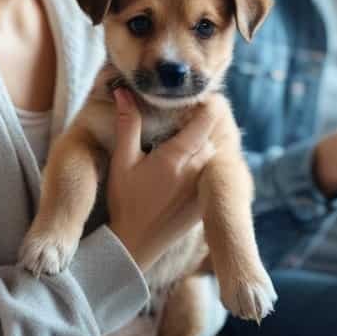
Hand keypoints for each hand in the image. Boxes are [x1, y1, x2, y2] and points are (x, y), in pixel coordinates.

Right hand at [106, 89, 216, 269]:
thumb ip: (127, 124)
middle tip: (182, 114)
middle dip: (201, 120)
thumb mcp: (122, 161)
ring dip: (202, 141)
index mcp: (179, 156)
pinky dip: (203, 162)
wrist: (135, 244)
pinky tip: (184, 165)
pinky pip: (212, 170)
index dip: (207, 101)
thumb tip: (123, 91)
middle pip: (212, 132)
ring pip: (213, 150)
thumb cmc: (125, 202)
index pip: (208, 116)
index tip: (195, 95)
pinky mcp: (206, 199)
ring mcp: (205, 185)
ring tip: (181, 138)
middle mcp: (198, 169)